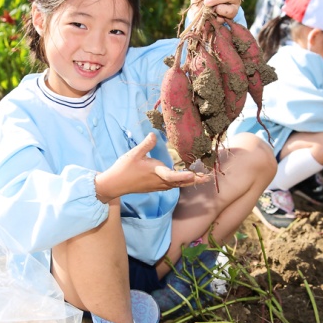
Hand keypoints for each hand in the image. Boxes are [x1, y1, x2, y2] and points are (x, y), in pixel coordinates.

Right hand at [94, 133, 209, 201]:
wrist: (114, 184)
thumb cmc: (124, 168)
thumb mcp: (134, 154)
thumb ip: (146, 144)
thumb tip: (154, 134)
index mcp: (156, 172)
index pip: (172, 175)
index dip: (183, 175)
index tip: (194, 175)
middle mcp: (159, 181)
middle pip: (180, 182)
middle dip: (195, 180)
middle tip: (208, 177)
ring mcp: (157, 186)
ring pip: (177, 185)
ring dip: (189, 181)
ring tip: (200, 178)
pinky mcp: (154, 187)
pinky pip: (171, 186)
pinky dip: (179, 182)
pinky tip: (183, 179)